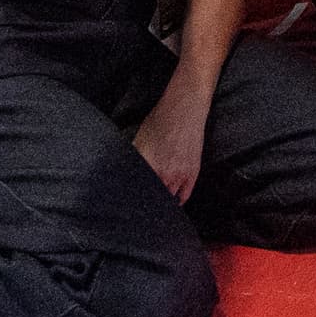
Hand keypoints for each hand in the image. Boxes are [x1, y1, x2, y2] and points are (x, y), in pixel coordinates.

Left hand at [133, 83, 211, 201]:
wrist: (185, 108)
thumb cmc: (160, 121)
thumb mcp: (138, 140)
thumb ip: (131, 161)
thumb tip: (122, 177)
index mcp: (147, 168)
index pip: (137, 193)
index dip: (130, 201)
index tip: (125, 205)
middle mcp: (164, 175)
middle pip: (152, 200)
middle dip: (145, 203)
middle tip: (138, 207)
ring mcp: (180, 176)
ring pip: (168, 201)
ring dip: (160, 204)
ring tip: (153, 208)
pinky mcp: (193, 173)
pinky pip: (184, 196)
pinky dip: (177, 201)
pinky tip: (172, 204)